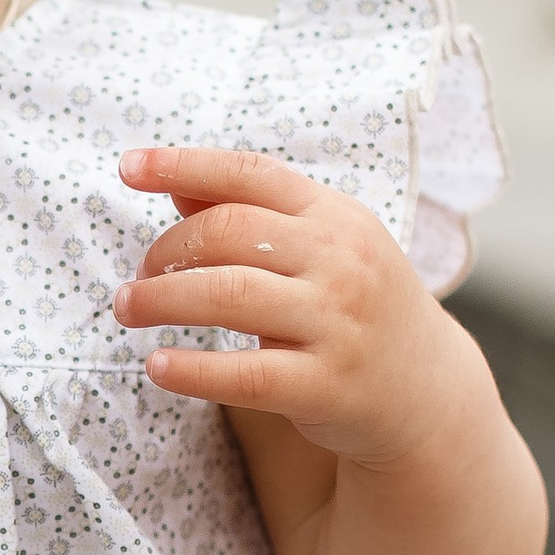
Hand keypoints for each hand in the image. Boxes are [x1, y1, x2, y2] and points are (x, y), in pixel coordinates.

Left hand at [114, 148, 470, 462]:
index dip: (184, 164)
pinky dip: (191, 369)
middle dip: (166, 249)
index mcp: (335, 217)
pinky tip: (157, 365)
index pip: (249, 173)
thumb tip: (176, 187)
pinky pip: (243, 374)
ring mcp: (336, 323)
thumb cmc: (355, 308)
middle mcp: (340, 261)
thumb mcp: (321, 250)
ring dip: (160, 299)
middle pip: (227, 231)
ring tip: (128, 309)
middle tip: (138, 275)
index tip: (128, 167)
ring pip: (225, 295)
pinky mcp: (325, 386)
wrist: (427, 390)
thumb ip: (254, 216)